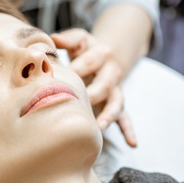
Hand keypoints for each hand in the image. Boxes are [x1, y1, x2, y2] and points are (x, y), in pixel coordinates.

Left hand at [51, 29, 136, 147]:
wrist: (107, 55)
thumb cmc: (86, 50)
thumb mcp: (79, 39)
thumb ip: (67, 39)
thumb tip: (51, 39)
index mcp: (101, 54)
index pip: (88, 64)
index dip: (74, 71)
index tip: (58, 81)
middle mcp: (112, 72)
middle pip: (104, 85)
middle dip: (91, 96)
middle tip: (77, 105)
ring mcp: (116, 89)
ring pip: (116, 103)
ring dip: (109, 115)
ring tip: (100, 127)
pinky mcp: (117, 103)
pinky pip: (125, 118)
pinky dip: (128, 130)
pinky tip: (132, 144)